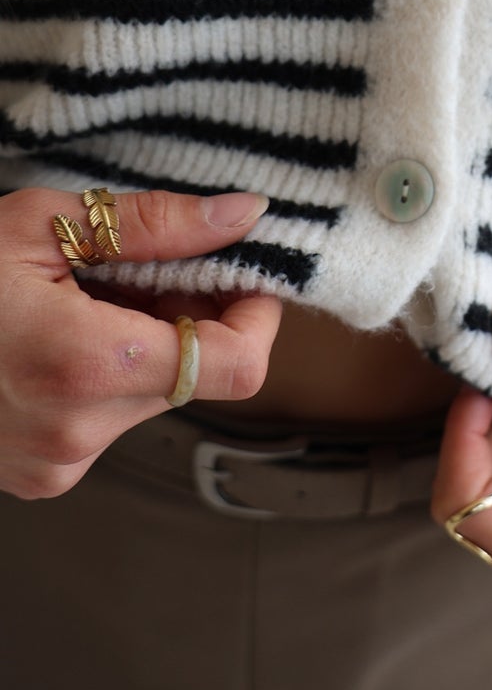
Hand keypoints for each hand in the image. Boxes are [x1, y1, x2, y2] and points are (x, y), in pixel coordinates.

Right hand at [0, 187, 281, 500]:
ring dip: (144, 348)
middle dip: (189, 319)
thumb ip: (155, 225)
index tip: (237, 274)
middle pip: (196, 377)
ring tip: (82, 301)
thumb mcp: (44, 225)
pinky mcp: (39, 476)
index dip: (253, 316)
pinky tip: (58, 338)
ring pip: (153, 397)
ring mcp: (55, 464)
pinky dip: (106, 377)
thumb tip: (244, 213)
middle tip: (140, 270)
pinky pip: (108, 420)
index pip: (236, 366)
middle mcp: (78, 434)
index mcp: (87, 367)